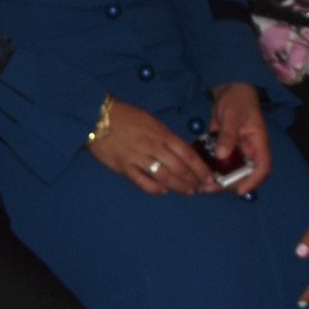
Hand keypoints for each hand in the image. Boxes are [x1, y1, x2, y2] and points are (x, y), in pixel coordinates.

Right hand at [88, 98, 215, 194]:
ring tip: (188, 192)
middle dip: (193, 180)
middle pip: (179, 168)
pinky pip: (143, 182)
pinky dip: (155, 189)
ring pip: (165, 177)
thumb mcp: (151, 121)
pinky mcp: (124, 167)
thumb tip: (181, 154)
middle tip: (201, 188)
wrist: (98, 116)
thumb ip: (166, 137)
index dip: (201, 168)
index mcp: (162, 134)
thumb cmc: (127, 116)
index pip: (188, 154)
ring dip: (179, 187)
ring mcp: (139, 158)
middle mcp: (153, 147)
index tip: (210, 178)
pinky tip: (162, 191)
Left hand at [209, 82, 272, 193]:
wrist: (230, 88)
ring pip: (229, 170)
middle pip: (243, 174)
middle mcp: (249, 150)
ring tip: (200, 184)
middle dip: (228, 184)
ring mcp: (236, 150)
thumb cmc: (238, 99)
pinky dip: (209, 167)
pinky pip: (218, 161)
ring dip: (217, 178)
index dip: (253, 182)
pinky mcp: (224, 147)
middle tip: (210, 188)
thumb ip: (228, 135)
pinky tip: (196, 171)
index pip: (262, 169)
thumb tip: (222, 155)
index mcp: (258, 144)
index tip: (240, 191)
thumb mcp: (233, 116)